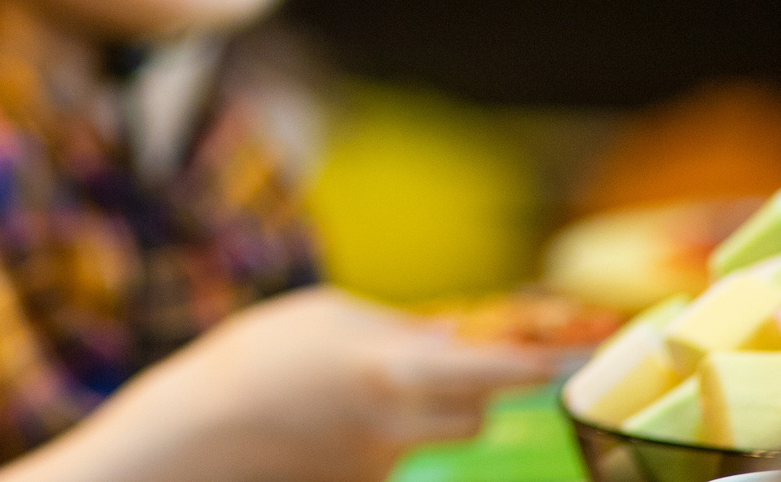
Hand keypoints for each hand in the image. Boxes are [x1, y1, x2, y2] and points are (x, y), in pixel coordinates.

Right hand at [67, 288, 553, 481]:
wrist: (194, 442)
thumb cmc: (252, 362)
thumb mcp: (321, 317)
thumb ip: (393, 327)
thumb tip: (445, 338)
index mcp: (396, 368)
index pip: (499, 366)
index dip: (548, 358)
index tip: (586, 347)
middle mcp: (403, 423)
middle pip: (479, 411)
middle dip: (481, 387)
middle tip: (469, 362)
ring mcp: (385, 463)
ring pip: (438, 435)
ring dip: (431, 411)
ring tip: (370, 387)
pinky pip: (394, 454)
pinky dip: (379, 434)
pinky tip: (327, 421)